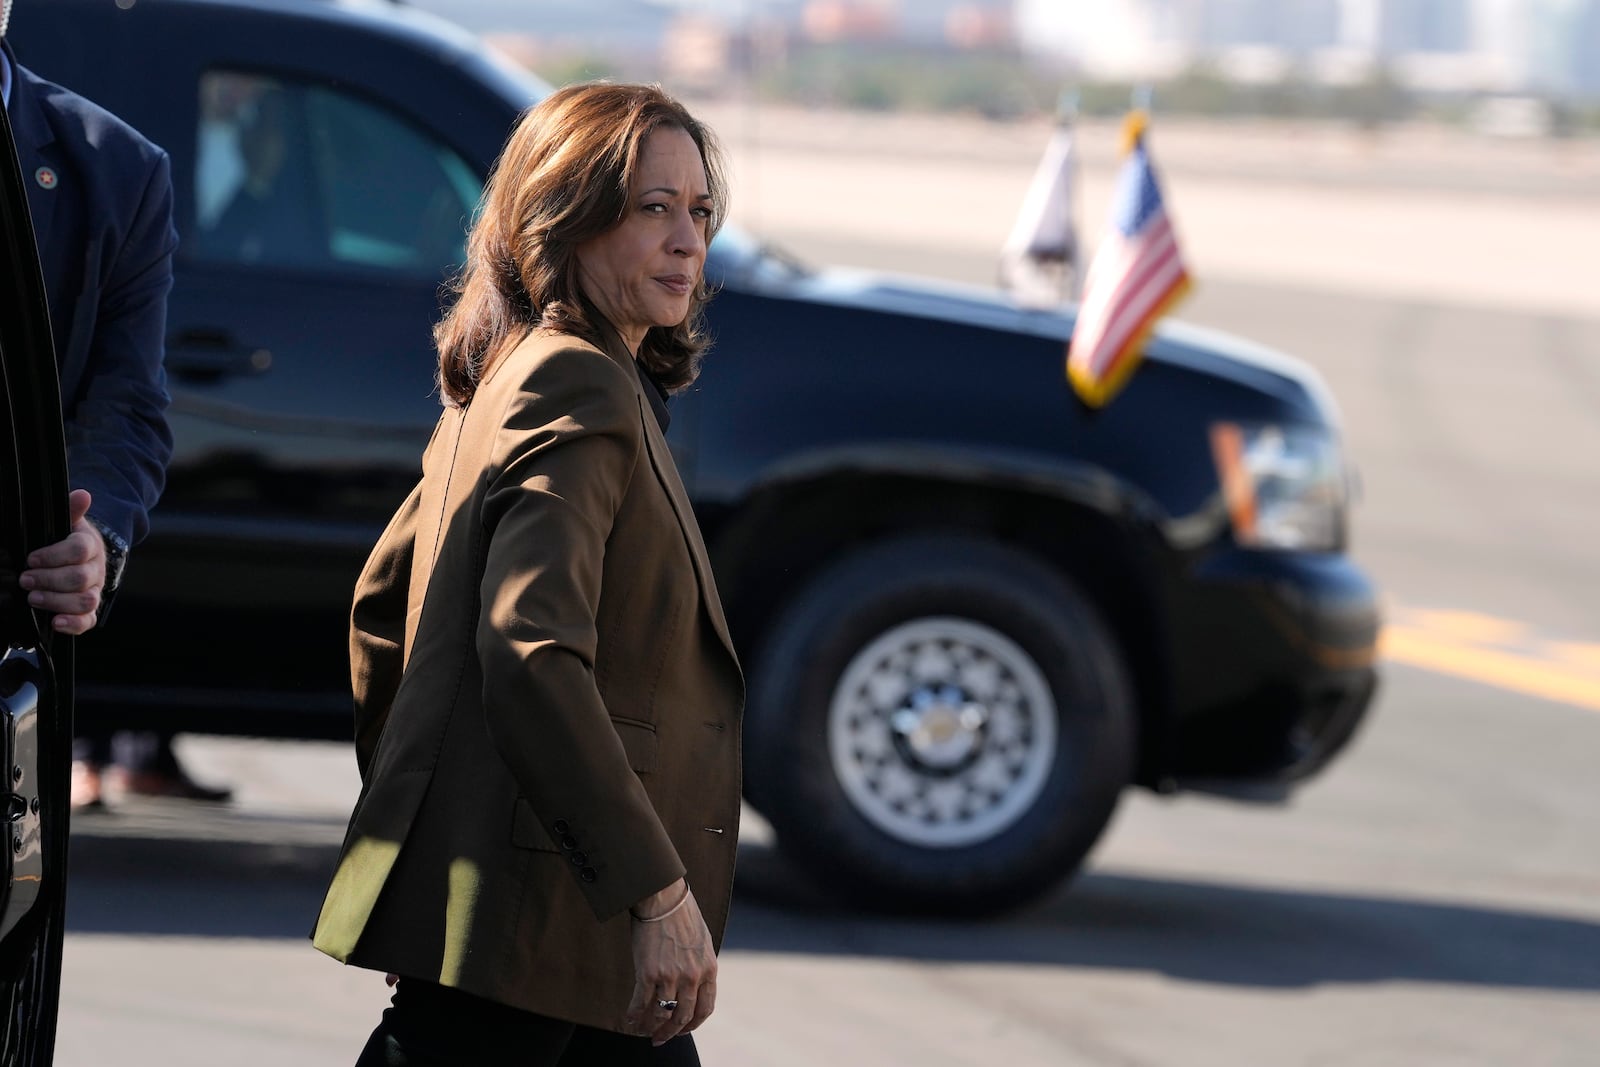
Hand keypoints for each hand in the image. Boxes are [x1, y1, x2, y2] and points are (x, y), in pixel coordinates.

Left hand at [20, 490, 103, 634]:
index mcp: (91, 546)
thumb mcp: (67, 523)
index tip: (31, 559)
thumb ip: (72, 510)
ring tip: (33, 598)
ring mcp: (94, 591)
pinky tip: (56, 623)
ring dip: (56, 601)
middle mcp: (96, 570)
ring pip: (85, 601)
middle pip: (80, 578)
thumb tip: (83, 495)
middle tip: (25, 579)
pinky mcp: (89, 611)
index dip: (54, 555)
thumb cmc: (67, 541)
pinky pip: (88, 621)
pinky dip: (73, 624)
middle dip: (49, 580)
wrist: (82, 559)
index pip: (80, 550)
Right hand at [624, 879, 717, 1046]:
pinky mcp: (648, 972)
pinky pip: (640, 1002)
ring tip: (644, 1030)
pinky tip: (630, 1019)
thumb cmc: (682, 914)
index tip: (683, 1029)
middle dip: (671, 1032)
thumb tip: (693, 985)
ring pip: (661, 1013)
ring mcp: (670, 976)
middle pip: (682, 1016)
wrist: (663, 896)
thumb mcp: (702, 942)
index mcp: (709, 969)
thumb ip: (700, 965)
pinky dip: (634, 1014)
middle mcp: (692, 976)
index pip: (705, 1008)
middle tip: (660, 1039)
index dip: (693, 1024)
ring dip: (651, 1026)